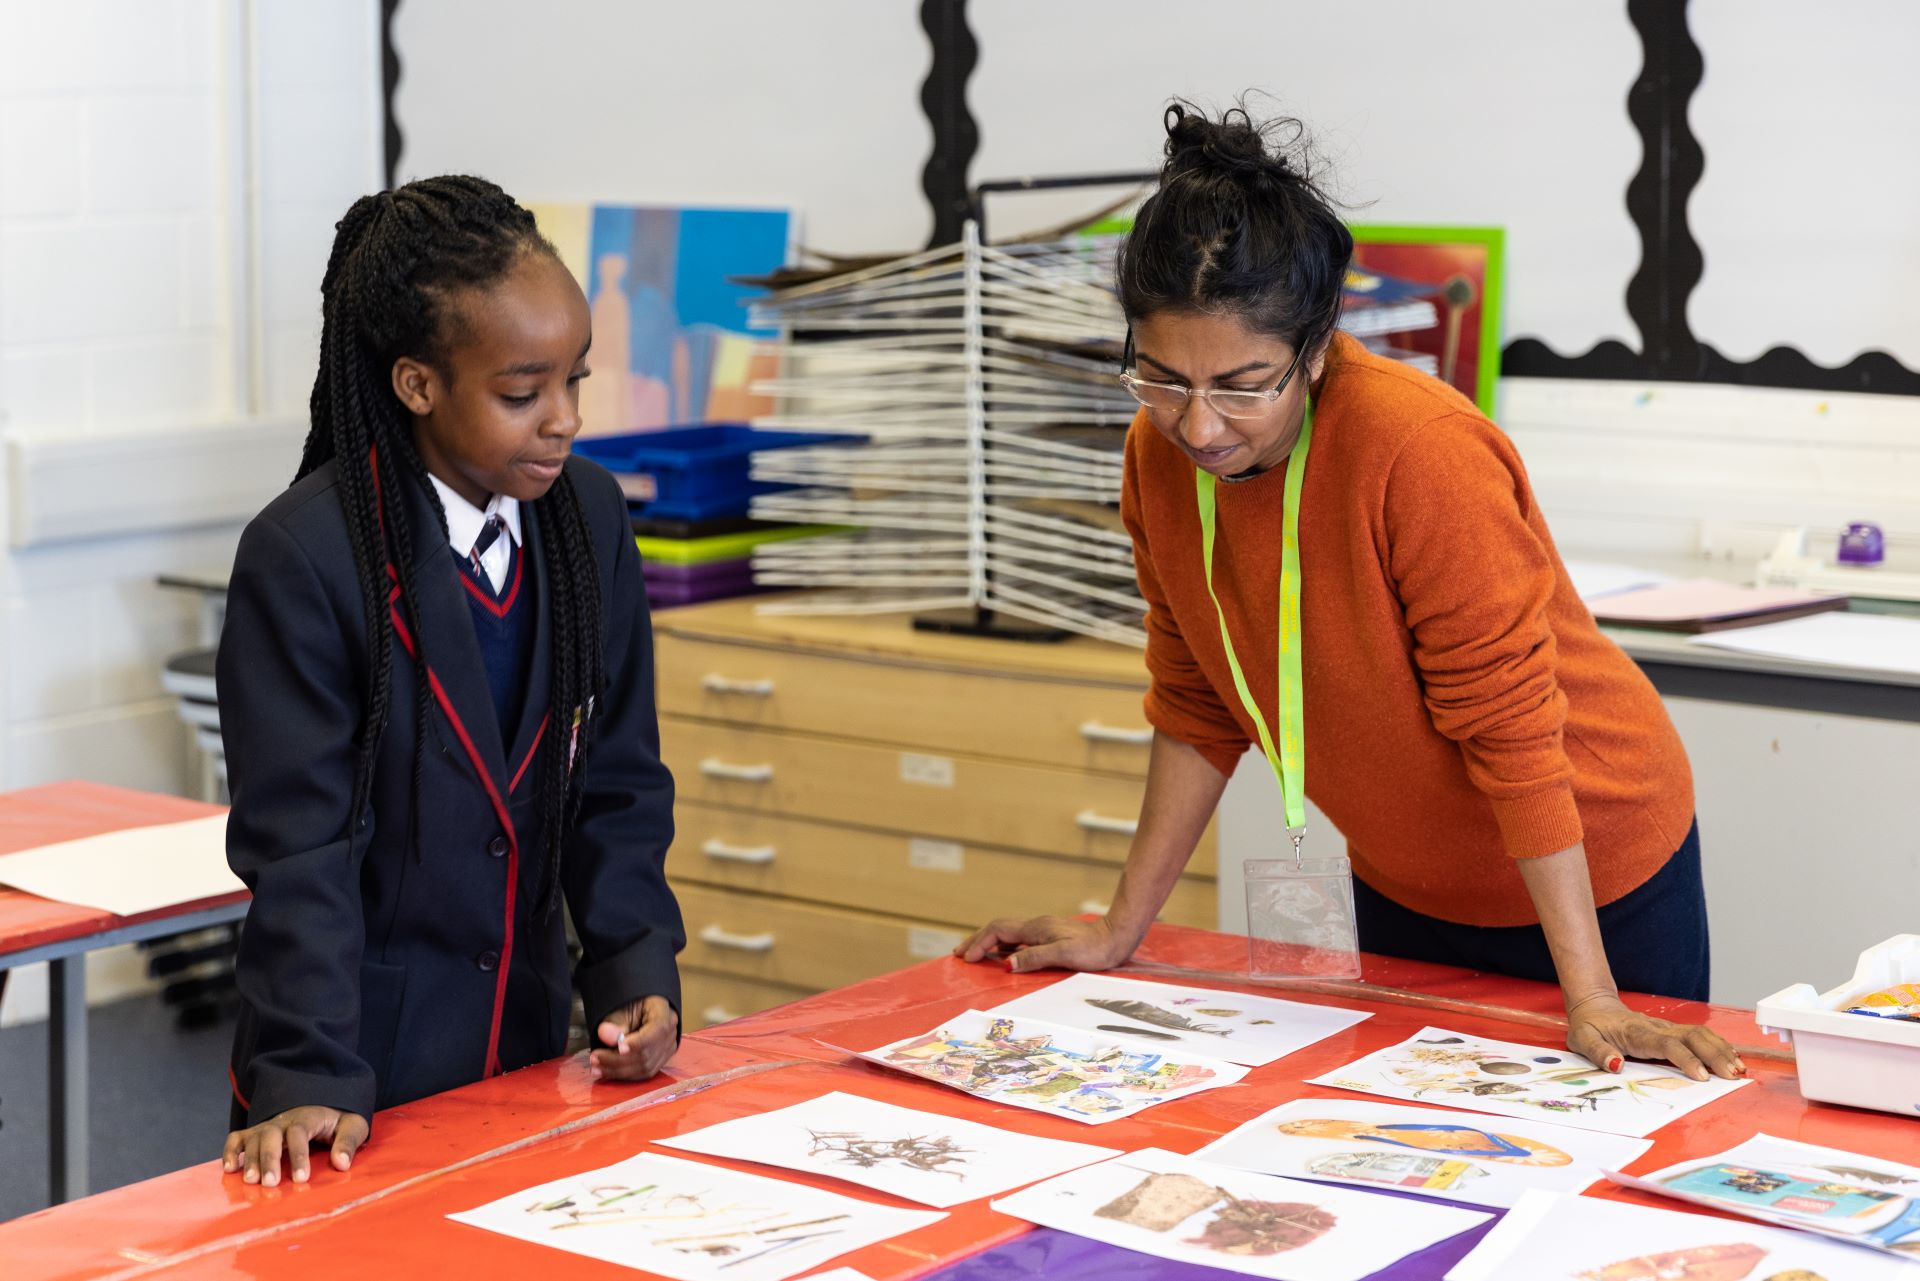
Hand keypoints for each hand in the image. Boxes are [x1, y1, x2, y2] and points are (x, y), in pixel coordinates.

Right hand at [222, 1106, 367, 1185]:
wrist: (323, 1106)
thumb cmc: (338, 1121)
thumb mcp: (352, 1125)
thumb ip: (348, 1142)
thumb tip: (341, 1163)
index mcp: (309, 1116)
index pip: (299, 1132)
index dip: (299, 1156)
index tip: (301, 1179)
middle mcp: (284, 1120)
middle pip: (271, 1135)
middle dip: (269, 1159)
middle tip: (270, 1183)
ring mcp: (267, 1126)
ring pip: (253, 1138)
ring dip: (249, 1159)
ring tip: (251, 1181)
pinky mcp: (255, 1133)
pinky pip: (237, 1138)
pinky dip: (229, 1151)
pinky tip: (229, 1168)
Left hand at [591, 994, 677, 1081]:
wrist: (640, 1009)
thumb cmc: (632, 1004)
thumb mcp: (621, 1007)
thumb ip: (615, 1022)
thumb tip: (605, 1035)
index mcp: (664, 1013)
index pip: (657, 1030)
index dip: (638, 1043)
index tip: (619, 1048)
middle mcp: (670, 1032)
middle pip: (648, 1053)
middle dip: (618, 1060)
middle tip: (595, 1058)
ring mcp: (667, 1048)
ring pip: (645, 1068)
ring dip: (618, 1071)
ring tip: (596, 1067)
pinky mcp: (659, 1061)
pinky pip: (643, 1073)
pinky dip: (623, 1075)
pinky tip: (606, 1072)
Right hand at [955, 915, 1131, 973]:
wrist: (1116, 938)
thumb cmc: (1093, 950)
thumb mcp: (1064, 955)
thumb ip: (1034, 958)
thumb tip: (1005, 964)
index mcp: (1036, 928)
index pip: (998, 930)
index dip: (979, 942)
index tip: (965, 958)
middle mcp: (1036, 926)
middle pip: (998, 929)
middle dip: (977, 940)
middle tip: (959, 954)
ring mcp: (1042, 930)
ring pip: (1007, 934)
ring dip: (987, 942)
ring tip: (973, 954)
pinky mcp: (1049, 936)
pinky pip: (1017, 940)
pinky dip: (1002, 946)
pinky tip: (1001, 956)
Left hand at [1566, 993, 1745, 1080]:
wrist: (1594, 1007)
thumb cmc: (1589, 1027)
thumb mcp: (1582, 1040)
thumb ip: (1598, 1052)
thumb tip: (1616, 1064)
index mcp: (1637, 1032)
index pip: (1667, 1044)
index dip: (1685, 1058)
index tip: (1701, 1076)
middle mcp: (1657, 1028)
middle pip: (1692, 1036)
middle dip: (1715, 1055)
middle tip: (1733, 1075)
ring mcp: (1667, 1028)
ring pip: (1700, 1033)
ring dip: (1721, 1050)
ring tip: (1739, 1069)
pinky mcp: (1673, 1031)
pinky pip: (1700, 1035)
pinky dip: (1718, 1046)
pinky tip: (1732, 1058)